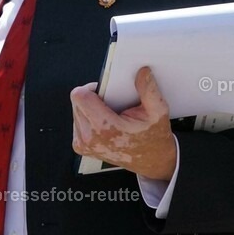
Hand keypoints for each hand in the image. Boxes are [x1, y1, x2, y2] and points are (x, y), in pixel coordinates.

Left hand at [71, 66, 177, 180]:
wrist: (151, 162)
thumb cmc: (153, 138)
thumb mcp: (157, 112)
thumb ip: (149, 90)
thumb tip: (142, 72)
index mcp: (105, 128)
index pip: (79, 96)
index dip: (91, 88)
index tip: (105, 91)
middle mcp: (89, 138)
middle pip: (77, 101)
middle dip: (92, 97)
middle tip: (112, 104)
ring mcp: (83, 144)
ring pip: (76, 110)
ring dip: (90, 108)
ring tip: (110, 115)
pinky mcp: (80, 147)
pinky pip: (77, 121)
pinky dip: (89, 118)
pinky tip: (105, 123)